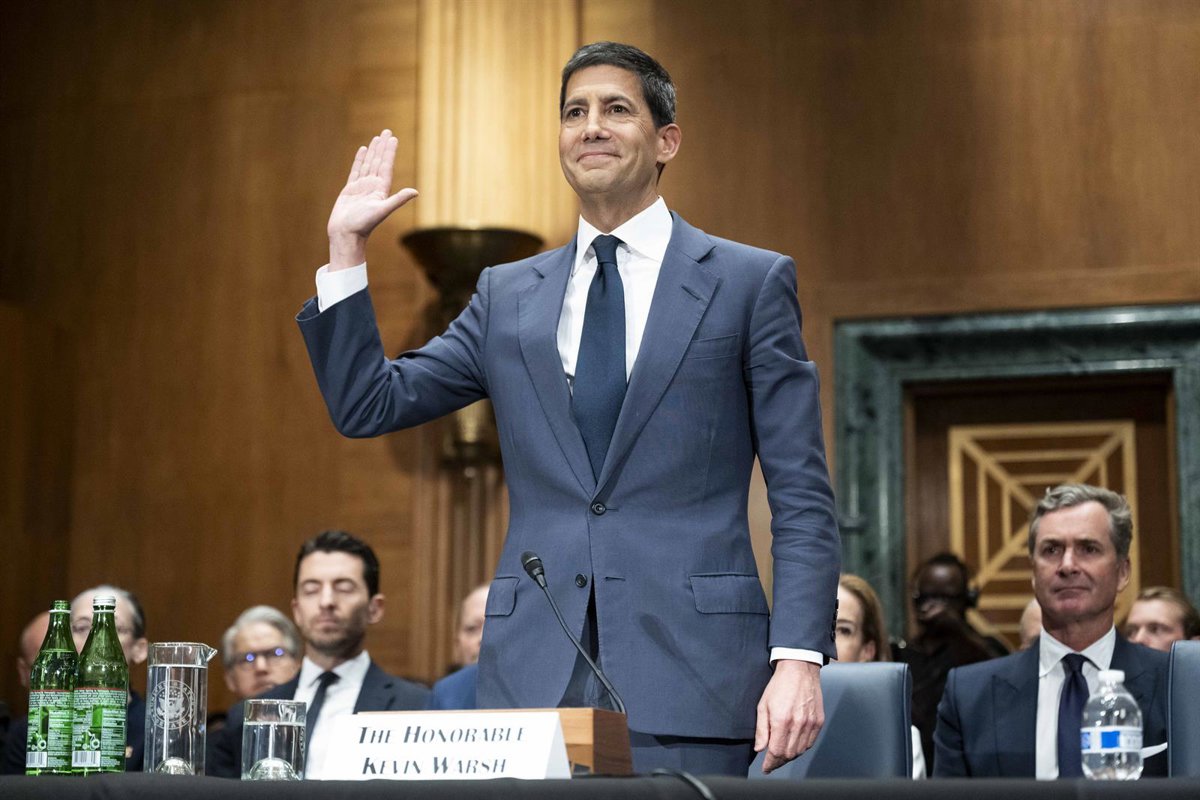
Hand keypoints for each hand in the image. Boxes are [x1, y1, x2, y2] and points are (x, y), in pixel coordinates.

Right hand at [326, 129, 418, 269]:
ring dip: (373, 151)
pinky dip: (359, 160)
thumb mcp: (382, 210)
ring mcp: (361, 187)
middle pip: (379, 162)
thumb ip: (398, 200)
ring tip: (376, 138)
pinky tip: (363, 150)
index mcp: (381, 190)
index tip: (393, 138)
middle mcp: (372, 187)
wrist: (346, 234)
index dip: (390, 152)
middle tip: (387, 131)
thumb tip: (415, 192)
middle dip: (383, 147)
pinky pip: (356, 170)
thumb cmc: (363, 225)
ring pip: (368, 164)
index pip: (386, 166)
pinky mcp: (350, 190)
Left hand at [754, 659, 823, 772]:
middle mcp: (798, 724)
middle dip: (779, 762)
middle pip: (789, 754)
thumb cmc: (779, 686)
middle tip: (771, 763)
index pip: (776, 751)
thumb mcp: (763, 705)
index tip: (766, 768)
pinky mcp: (819, 721)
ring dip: (790, 756)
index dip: (770, 763)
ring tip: (781, 756)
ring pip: (800, 750)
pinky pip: (810, 743)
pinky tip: (794, 746)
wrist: (799, 669)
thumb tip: (760, 749)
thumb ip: (761, 729)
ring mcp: (810, 724)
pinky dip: (801, 748)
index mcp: (782, 720)